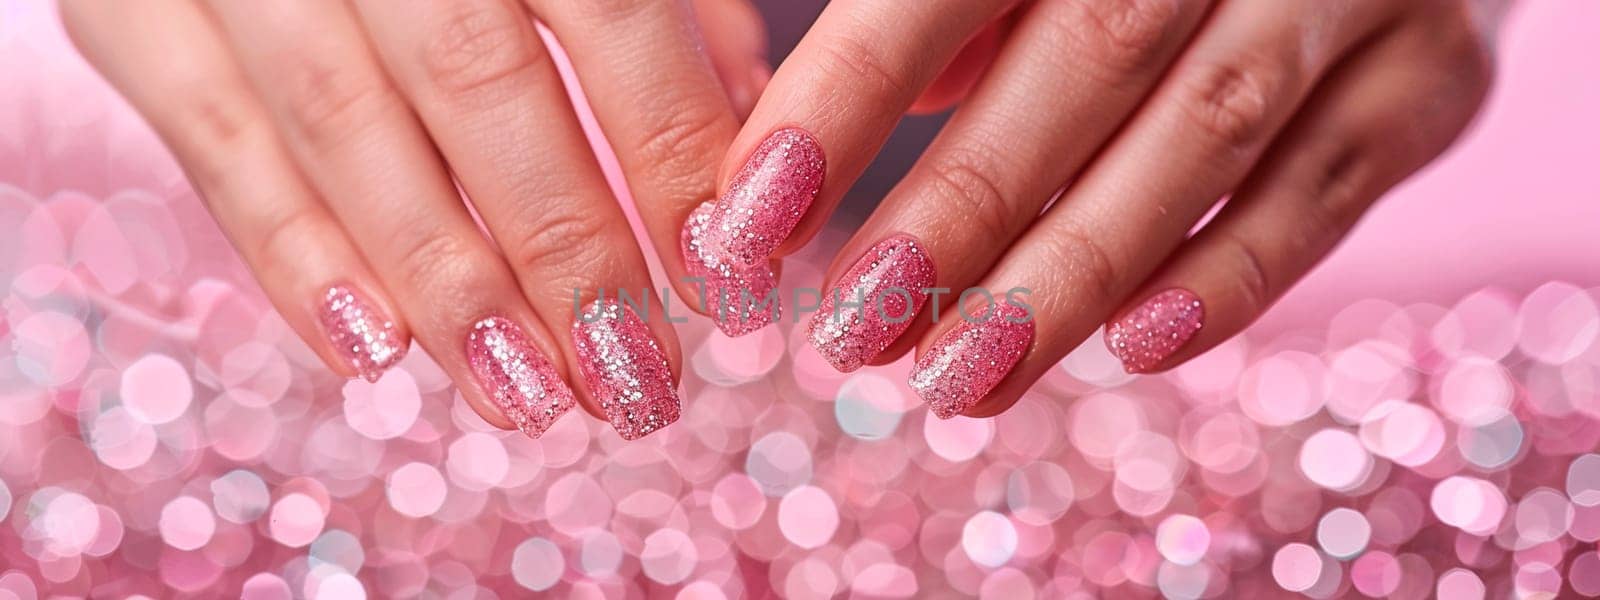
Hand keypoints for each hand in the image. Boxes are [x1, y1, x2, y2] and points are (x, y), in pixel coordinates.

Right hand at [60, 0, 766, 439]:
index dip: (667, 156)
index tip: (728, 282)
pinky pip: (212, 146)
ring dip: (444, 285)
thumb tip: (742, 138)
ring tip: (528, 400)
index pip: (606, 14)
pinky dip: (295, 260)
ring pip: (344, 130)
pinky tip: (374, 356)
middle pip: (477, 83)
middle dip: (566, 253)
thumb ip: (667, 6)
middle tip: (635, 381)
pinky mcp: (133, 9)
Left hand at [700, 0, 1503, 416]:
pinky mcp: (1431, 75)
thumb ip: (943, 10)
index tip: (752, 221)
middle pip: (1081, 63)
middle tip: (851, 332)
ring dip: (1070, 277)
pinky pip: (1325, 191)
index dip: (843, 98)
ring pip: (1199, 140)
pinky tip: (1134, 348)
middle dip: (958, 215)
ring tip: (957, 379)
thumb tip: (819, 132)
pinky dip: (1229, 280)